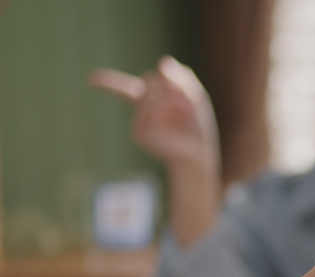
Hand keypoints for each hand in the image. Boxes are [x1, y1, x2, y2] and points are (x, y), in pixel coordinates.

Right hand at [89, 56, 219, 171]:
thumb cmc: (196, 126)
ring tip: (183, 110)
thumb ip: (181, 76)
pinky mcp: (137, 131)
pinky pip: (150, 106)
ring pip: (150, 88)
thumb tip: (162, 60)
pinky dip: (167, 106)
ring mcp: (138, 121)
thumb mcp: (194, 95)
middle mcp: (142, 111)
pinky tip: (173, 120)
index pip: (127, 88)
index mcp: (151, 103)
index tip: (91, 80)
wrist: (198, 154)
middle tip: (186, 101)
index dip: (108, 82)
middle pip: (149, 78)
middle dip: (171, 84)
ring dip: (172, 94)